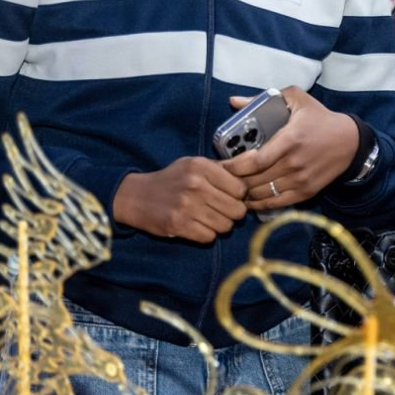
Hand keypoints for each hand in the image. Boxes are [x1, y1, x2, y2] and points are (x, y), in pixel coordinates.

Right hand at [112, 157, 247, 242]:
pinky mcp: (178, 225)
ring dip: (220, 225)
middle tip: (220, 209)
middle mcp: (195, 185)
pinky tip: (196, 225)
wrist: (137, 196)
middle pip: (237, 210)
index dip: (238, 195)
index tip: (228, 195)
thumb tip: (257, 157)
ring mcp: (186, 206)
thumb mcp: (197, 165)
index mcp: (202, 167)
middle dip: (232, 213)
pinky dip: (206, 234)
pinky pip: (209, 237)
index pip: (241, 189)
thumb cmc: (174, 179)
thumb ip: (228, 165)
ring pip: (225, 226)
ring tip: (207, 217)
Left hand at [222, 87, 359, 209]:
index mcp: (289, 140)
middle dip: (234, 181)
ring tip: (233, 188)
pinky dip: (260, 203)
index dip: (234, 167)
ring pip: (263, 194)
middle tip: (221, 178)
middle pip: (255, 180)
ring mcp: (301, 180)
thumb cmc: (320, 118)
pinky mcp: (306, 192)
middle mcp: (294, 163)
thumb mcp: (296, 99)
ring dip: (245, 193)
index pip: (255, 161)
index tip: (222, 165)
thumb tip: (233, 101)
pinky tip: (250, 199)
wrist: (350, 142)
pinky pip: (277, 203)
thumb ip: (263, 98)